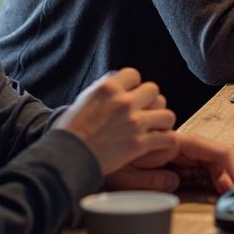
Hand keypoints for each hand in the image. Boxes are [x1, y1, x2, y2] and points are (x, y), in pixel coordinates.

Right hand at [55, 68, 175, 176]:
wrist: (65, 159)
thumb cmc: (69, 132)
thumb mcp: (83, 101)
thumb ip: (103, 90)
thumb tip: (116, 83)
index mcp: (108, 88)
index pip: (134, 75)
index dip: (133, 85)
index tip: (130, 96)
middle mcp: (123, 102)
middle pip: (154, 90)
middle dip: (151, 101)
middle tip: (144, 113)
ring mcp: (133, 122)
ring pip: (167, 114)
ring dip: (162, 121)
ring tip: (155, 129)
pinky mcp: (138, 144)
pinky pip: (168, 137)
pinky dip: (166, 141)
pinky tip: (159, 144)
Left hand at [107, 132, 233, 193]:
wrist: (96, 152)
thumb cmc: (109, 161)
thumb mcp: (127, 175)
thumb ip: (153, 179)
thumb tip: (176, 182)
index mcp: (174, 143)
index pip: (213, 151)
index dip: (229, 168)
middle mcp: (181, 144)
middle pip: (216, 156)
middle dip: (230, 175)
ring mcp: (179, 152)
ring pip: (211, 162)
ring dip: (222, 178)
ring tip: (227, 198)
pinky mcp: (174, 160)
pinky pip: (200, 168)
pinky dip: (211, 179)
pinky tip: (214, 192)